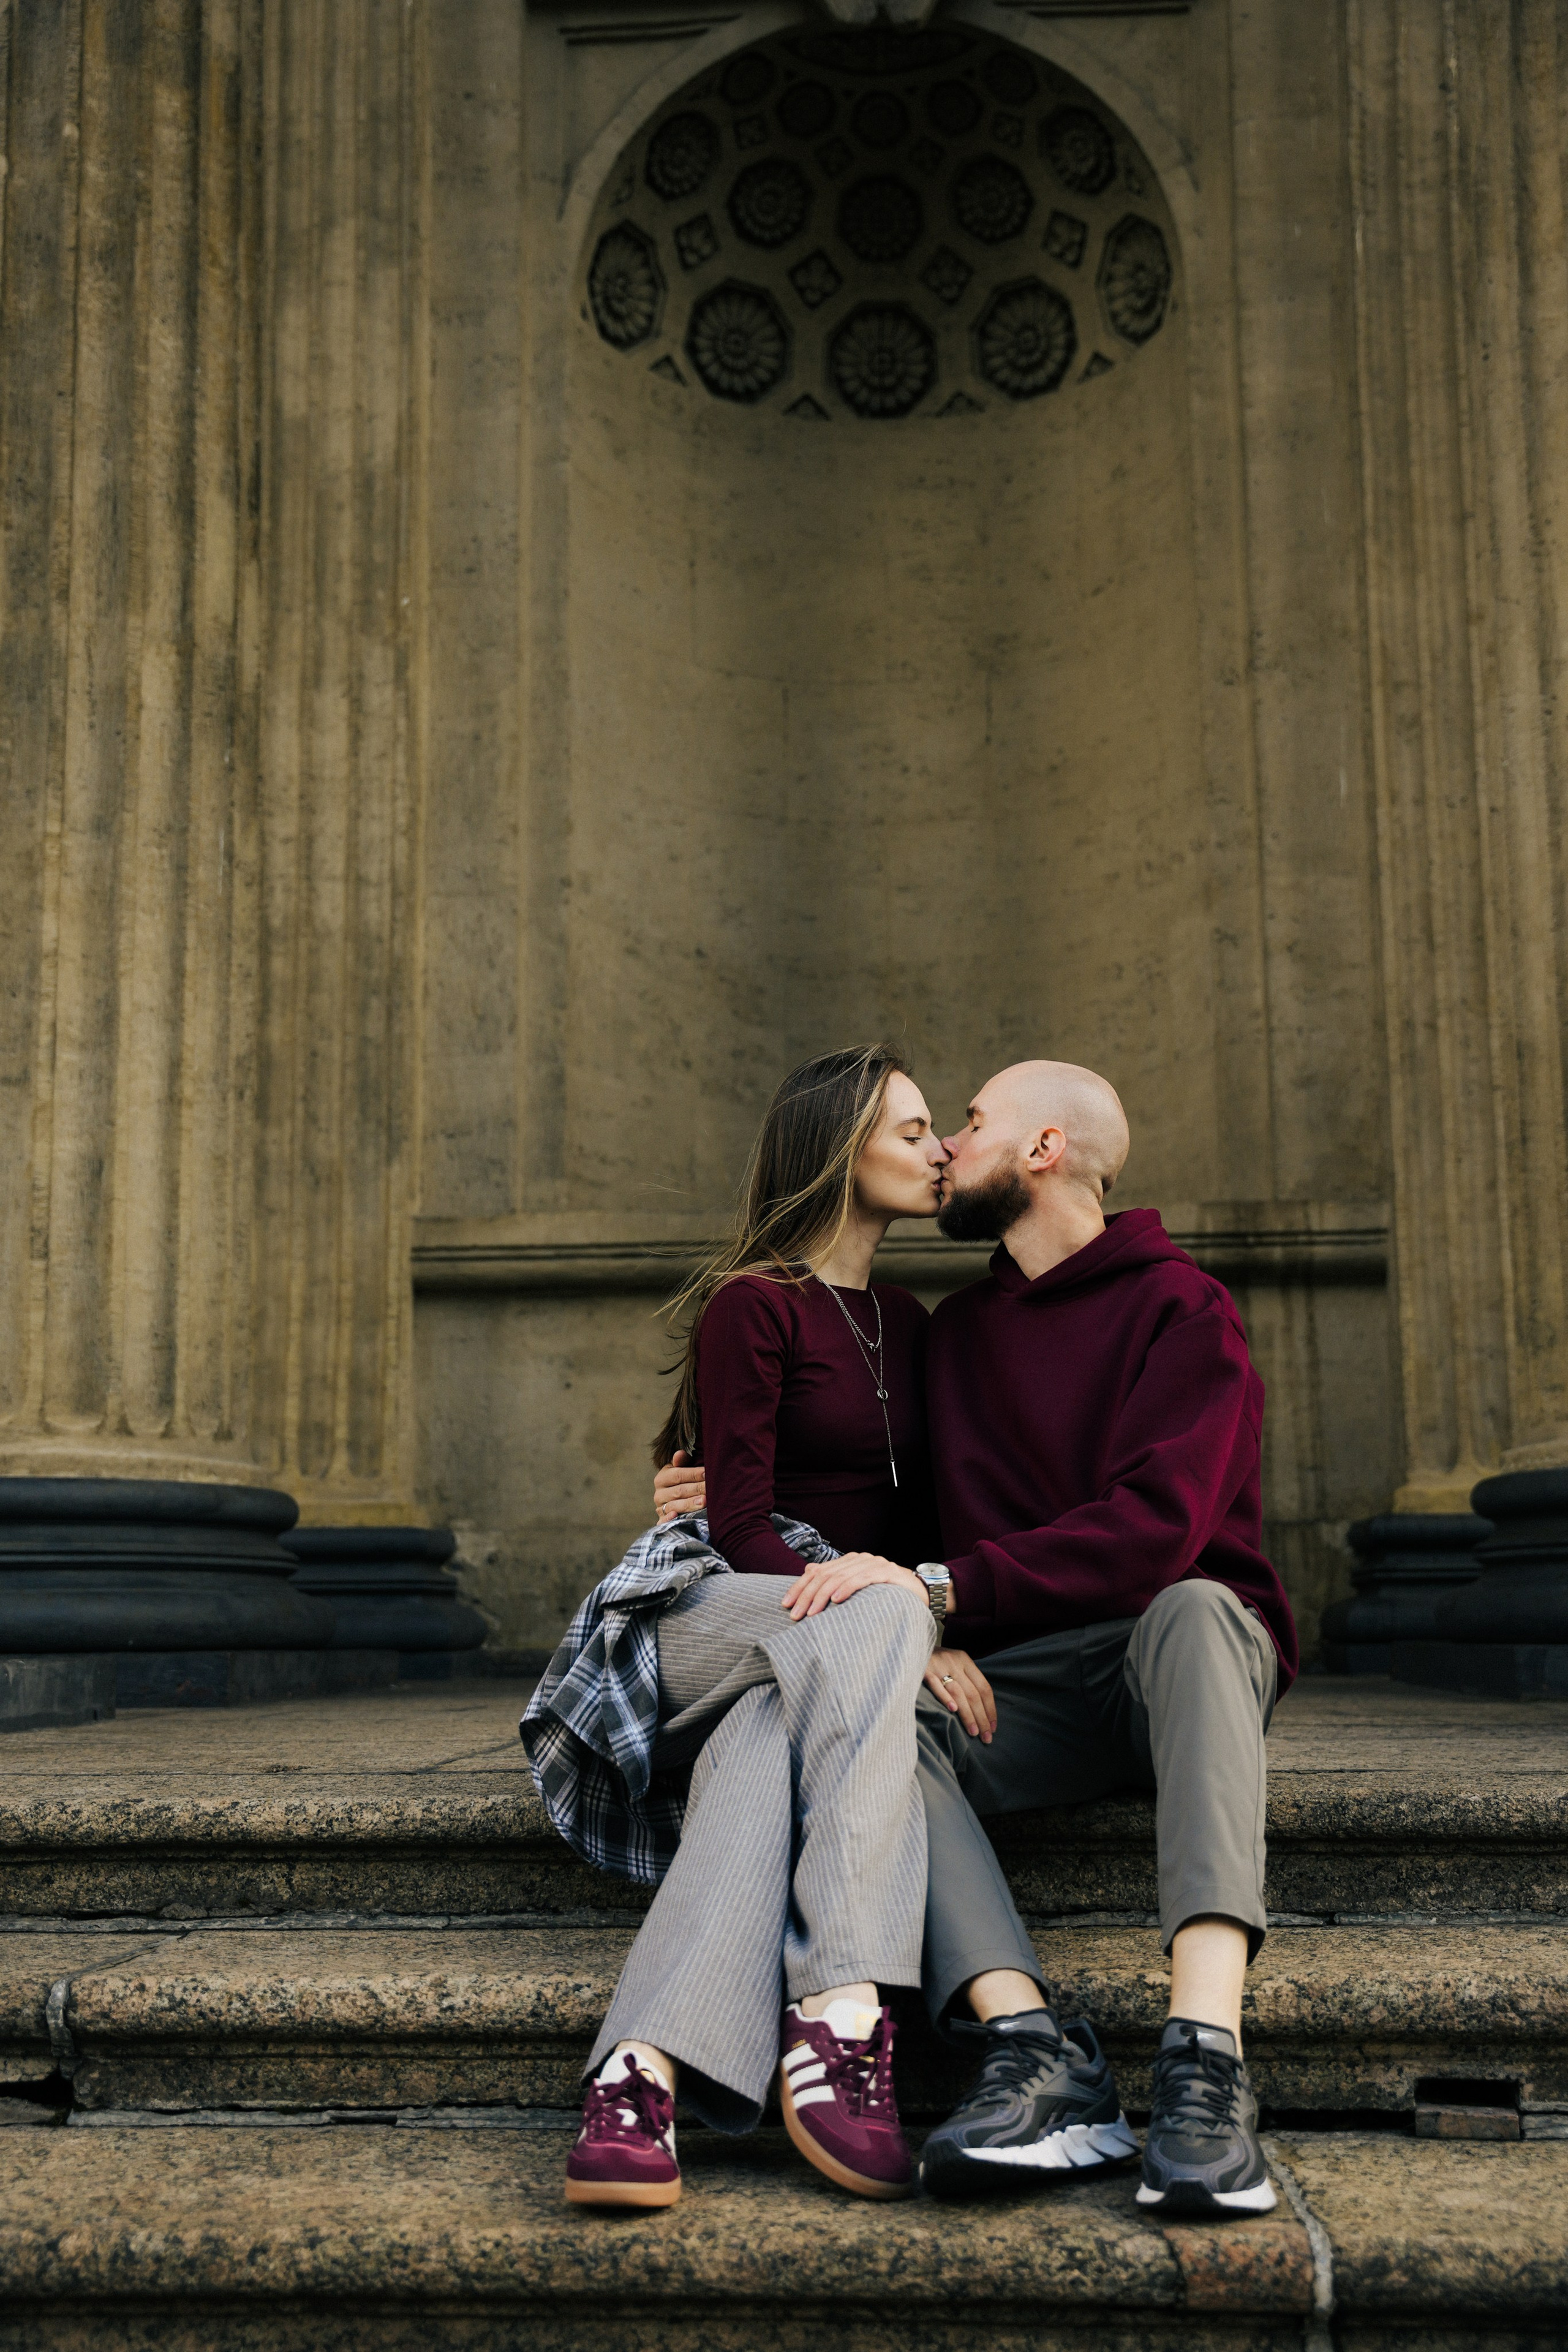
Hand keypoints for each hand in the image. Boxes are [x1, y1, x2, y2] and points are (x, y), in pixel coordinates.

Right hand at [654, 1451, 705, 1521]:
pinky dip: (669, 1520)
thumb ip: (682, 1462)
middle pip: (679, 1491)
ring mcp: (660, 1509)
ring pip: (675, 1506)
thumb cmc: (685, 1482)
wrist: (677, 1501)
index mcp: (662, 1478)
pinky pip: (664, 1522)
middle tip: (710, 1488)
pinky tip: (677, 1516)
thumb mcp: (683, 1470)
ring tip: (704, 1501)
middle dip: (696, 1489)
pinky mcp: (662, 1522)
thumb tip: (680, 1454)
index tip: (707, 1472)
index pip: (677, 1475)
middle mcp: (658, 1494)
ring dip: (690, 1504)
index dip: (693, 1474)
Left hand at [781, 1553, 926, 1621]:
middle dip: (807, 1595)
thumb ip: (835, 1579)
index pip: (817, 1572)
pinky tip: (836, 1600)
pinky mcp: (886, 1572)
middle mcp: (858, 1559)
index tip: (785, 1604)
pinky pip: (862, 1578)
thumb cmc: (886, 1594)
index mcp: (849, 1561)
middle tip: (795, 1616)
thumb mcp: (857, 1588)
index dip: (799, 1587)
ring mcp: (873, 1563)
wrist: (922, 1591)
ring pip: (840, 1577)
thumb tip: (809, 1570)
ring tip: (811, 1614)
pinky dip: (847, 1588)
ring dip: (822, 1596)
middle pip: (825, 1575)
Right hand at [924, 1647, 995, 1742]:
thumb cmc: (933, 1659)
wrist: (908, 1644)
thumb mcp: (953, 1662)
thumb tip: (981, 1709)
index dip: (990, 1708)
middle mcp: (954, 1661)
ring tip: (973, 1732)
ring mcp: (938, 1665)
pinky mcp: (923, 1669)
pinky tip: (952, 1710)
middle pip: (973, 1693)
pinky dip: (945, 1697)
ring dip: (967, 1715)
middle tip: (986, 1737)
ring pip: (958, 1693)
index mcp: (965, 1660)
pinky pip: (936, 1685)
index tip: (993, 1727)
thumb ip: (965, 1679)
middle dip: (981, 1717)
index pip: (984, 1687)